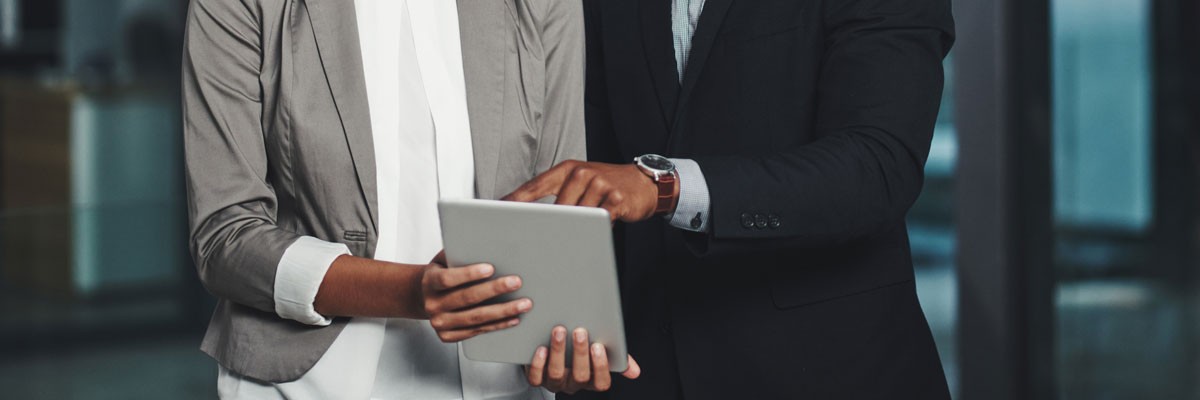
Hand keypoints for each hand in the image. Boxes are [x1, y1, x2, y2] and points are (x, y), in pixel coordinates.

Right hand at [422, 251, 532, 342]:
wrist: (424, 298)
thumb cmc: (441, 273)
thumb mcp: (443, 260)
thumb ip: (458, 253)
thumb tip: (484, 243)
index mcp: (430, 282)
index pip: (448, 278)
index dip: (469, 274)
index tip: (490, 268)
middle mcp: (432, 305)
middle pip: (467, 298)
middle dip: (495, 290)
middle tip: (516, 282)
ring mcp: (440, 323)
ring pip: (476, 318)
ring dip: (503, 311)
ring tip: (524, 304)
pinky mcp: (448, 336)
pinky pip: (477, 331)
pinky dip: (497, 325)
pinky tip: (513, 318)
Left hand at [503, 160, 671, 222]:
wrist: (643, 183)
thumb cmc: (605, 185)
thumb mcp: (579, 181)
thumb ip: (557, 193)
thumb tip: (530, 215)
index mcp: (567, 169)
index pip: (535, 186)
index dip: (515, 200)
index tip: (498, 212)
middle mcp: (581, 173)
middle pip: (555, 207)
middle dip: (545, 225)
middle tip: (533, 240)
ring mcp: (599, 185)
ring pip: (576, 217)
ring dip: (575, 230)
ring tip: (574, 236)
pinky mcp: (616, 200)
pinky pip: (598, 222)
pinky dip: (594, 230)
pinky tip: (596, 230)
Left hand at [525, 326, 640, 393]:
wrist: (549, 345)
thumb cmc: (581, 349)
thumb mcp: (601, 353)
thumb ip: (618, 359)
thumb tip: (635, 372)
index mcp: (592, 380)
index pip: (601, 382)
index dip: (600, 366)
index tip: (598, 346)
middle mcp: (573, 384)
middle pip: (580, 376)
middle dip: (580, 353)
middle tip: (580, 331)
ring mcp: (554, 382)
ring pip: (556, 374)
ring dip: (558, 352)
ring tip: (559, 331)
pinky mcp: (536, 377)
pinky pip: (536, 377)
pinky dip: (538, 363)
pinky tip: (541, 348)